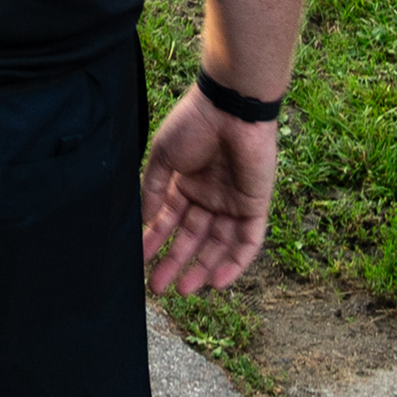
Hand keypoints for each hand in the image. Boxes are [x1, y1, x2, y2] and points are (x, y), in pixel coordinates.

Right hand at [140, 86, 280, 292]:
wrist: (231, 107)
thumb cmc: (194, 123)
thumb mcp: (163, 156)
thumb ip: (154, 189)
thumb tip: (144, 221)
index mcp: (187, 183)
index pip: (170, 220)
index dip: (156, 240)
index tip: (140, 260)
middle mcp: (210, 196)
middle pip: (193, 238)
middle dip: (175, 261)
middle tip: (158, 286)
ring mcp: (233, 203)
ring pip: (218, 245)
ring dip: (202, 268)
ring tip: (183, 289)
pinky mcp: (255, 206)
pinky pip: (248, 242)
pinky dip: (235, 263)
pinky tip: (217, 281)